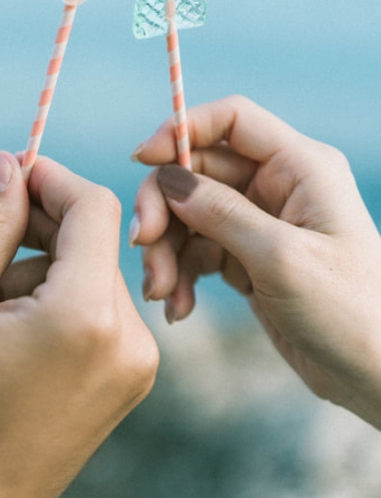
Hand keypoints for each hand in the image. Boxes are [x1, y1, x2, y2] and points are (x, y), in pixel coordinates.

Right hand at [0, 152, 157, 497]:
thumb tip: (7, 164)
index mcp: (85, 317)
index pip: (93, 207)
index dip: (46, 180)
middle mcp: (128, 340)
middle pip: (91, 241)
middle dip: (28, 227)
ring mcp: (133, 368)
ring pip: (88, 275)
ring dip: (33, 267)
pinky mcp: (123, 386)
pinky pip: (93, 314)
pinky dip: (49, 302)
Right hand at [132, 95, 380, 427]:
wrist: (377, 377)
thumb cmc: (351, 313)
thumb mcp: (281, 259)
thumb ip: (220, 213)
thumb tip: (165, 178)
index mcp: (301, 167)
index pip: (231, 120)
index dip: (180, 131)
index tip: (141, 163)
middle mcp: (279, 187)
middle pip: (195, 171)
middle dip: (162, 208)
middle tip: (142, 247)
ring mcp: (261, 223)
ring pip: (187, 215)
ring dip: (165, 252)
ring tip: (161, 294)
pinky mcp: (247, 260)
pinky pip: (194, 252)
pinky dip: (178, 276)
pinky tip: (177, 307)